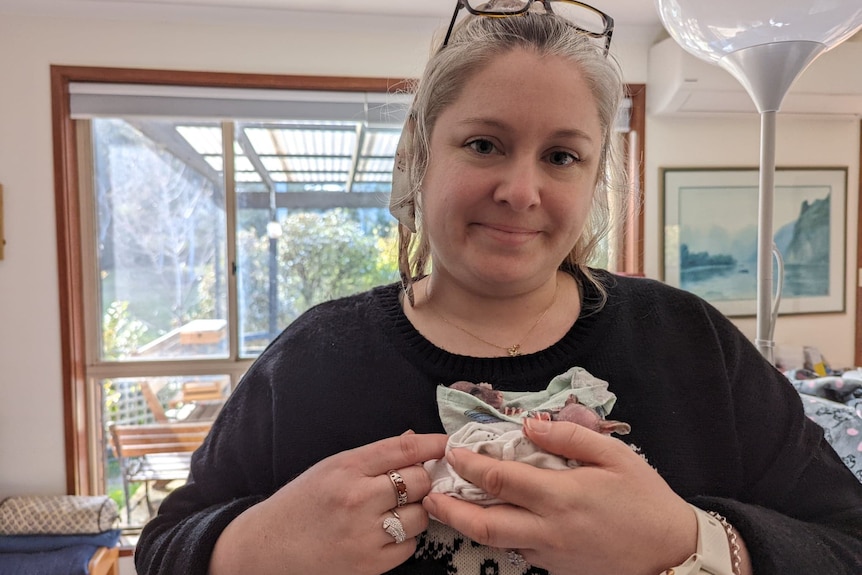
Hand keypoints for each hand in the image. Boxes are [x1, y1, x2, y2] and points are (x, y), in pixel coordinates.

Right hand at [210, 431, 447, 574]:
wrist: (268, 547)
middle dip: (422, 481)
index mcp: (347, 468)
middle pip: (419, 482)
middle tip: (411, 485)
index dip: (432, 444)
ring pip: (421, 515)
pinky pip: (410, 546)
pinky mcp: (369, 565)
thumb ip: (374, 456)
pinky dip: (405, 539)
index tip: (446, 444)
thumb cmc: (301, 503)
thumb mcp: (331, 467)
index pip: (403, 449)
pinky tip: (384, 534)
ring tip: (394, 511)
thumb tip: (415, 440)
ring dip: (415, 512)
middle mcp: (357, 499)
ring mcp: (364, 534)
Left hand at [422, 419, 696, 574]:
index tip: (451, 451)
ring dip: (467, 525)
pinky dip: (497, 536)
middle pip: (484, 524)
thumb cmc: (646, 499)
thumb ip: (568, 438)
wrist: (673, 554)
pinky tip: (491, 520)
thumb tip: (529, 426)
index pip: (499, 480)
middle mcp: (548, 530)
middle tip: (428, 494)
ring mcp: (550, 555)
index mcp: (561, 497)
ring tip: (446, 508)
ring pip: (496, 543)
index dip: (469, 465)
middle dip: (450, 509)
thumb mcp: (615, 456)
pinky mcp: (556, 570)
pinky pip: (518, 551)